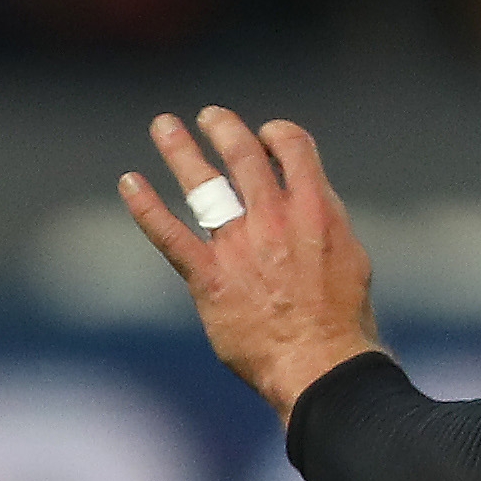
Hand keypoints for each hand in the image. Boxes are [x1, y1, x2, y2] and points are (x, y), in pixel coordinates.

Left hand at [116, 107, 381, 414]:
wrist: (320, 363)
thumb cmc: (343, 320)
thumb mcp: (351, 256)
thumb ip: (324, 223)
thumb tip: (310, 203)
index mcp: (316, 209)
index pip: (293, 147)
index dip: (276, 134)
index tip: (265, 136)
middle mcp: (275, 218)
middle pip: (243, 155)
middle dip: (224, 129)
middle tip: (210, 116)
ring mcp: (239, 246)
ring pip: (203, 184)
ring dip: (181, 150)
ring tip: (165, 125)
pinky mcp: (209, 278)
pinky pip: (170, 234)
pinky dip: (146, 206)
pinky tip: (129, 182)